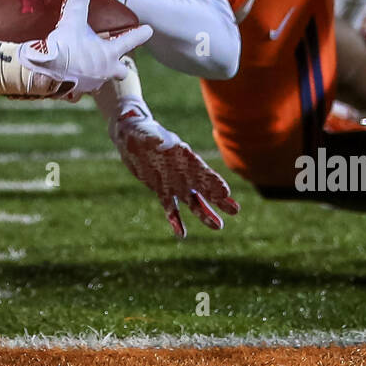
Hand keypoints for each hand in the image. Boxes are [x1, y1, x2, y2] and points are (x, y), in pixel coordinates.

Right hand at [17, 0, 151, 98]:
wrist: (44, 72)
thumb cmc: (64, 47)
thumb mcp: (72, 21)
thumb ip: (79, 2)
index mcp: (109, 54)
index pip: (130, 41)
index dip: (140, 34)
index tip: (149, 30)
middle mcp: (104, 72)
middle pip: (121, 72)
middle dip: (120, 66)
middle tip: (115, 59)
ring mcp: (90, 84)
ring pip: (99, 79)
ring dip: (95, 71)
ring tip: (83, 63)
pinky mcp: (75, 92)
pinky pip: (79, 88)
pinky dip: (75, 80)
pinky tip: (66, 75)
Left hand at [110, 105, 239, 237]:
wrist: (129, 138)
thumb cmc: (138, 131)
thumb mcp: (143, 133)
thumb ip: (152, 138)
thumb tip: (160, 143)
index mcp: (182, 156)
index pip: (201, 171)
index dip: (213, 182)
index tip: (225, 193)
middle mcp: (182, 170)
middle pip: (204, 187)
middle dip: (218, 199)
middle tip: (235, 210)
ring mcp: (174, 182)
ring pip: (192, 201)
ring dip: (204, 213)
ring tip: (218, 226)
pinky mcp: (161, 190)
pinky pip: (170, 208)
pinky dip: (175, 220)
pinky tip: (181, 234)